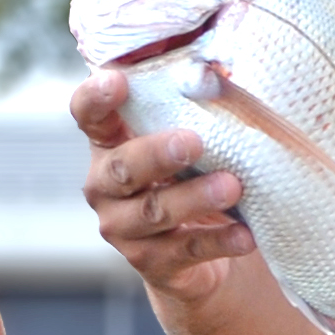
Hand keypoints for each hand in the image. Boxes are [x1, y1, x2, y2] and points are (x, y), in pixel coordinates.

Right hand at [70, 70, 256, 300]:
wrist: (194, 254)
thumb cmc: (190, 177)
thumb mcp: (188, 143)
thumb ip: (194, 110)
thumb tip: (222, 71)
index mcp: (109, 144)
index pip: (88, 116)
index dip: (96, 98)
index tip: (118, 79)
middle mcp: (105, 186)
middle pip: (123, 169)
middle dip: (157, 154)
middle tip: (192, 141)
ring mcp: (123, 227)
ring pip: (154, 211)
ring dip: (195, 197)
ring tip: (232, 186)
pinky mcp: (151, 262)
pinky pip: (186, 249)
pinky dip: (218, 241)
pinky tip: (245, 235)